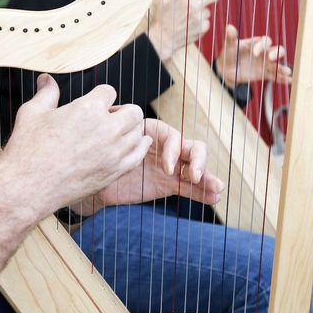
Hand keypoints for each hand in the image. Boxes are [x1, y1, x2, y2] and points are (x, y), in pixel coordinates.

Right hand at [0, 74, 152, 216]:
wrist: (27, 187)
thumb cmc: (27, 149)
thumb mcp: (33, 112)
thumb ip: (47, 93)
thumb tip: (47, 78)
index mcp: (88, 108)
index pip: (109, 91)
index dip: (101, 95)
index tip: (96, 102)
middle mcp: (106, 129)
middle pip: (133, 111)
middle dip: (122, 111)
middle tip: (109, 117)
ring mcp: (113, 152)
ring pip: (139, 133)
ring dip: (130, 129)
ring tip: (117, 132)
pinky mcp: (115, 172)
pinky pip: (138, 156)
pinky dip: (138, 148)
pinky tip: (132, 145)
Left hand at [75, 118, 223, 214]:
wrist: (95, 183)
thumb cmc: (100, 158)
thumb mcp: (108, 145)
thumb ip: (118, 135)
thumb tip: (116, 114)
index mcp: (152, 132)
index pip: (172, 135)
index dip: (174, 150)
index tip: (167, 168)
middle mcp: (165, 148)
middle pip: (191, 148)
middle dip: (197, 161)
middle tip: (195, 177)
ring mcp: (169, 167)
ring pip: (195, 169)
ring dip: (207, 177)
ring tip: (217, 188)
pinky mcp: (169, 185)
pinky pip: (189, 188)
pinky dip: (202, 193)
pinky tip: (213, 198)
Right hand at [149, 0, 218, 60]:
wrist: (163, 39)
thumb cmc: (161, 20)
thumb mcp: (163, 3)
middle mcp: (194, 7)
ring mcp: (200, 18)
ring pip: (207, 12)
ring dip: (201, 14)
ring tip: (190, 19)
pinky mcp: (203, 29)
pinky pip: (206, 23)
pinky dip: (201, 24)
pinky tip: (191, 27)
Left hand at [215, 24, 291, 87]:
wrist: (226, 70)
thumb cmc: (229, 54)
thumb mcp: (229, 47)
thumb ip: (230, 38)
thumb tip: (229, 27)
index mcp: (256, 43)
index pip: (264, 42)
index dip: (261, 46)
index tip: (254, 53)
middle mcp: (263, 52)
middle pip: (276, 50)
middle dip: (276, 53)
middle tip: (271, 58)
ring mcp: (265, 64)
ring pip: (277, 64)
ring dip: (282, 67)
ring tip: (288, 72)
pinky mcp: (264, 74)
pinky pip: (274, 76)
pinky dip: (282, 78)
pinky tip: (289, 81)